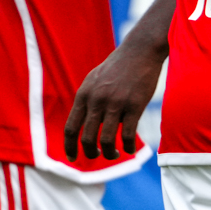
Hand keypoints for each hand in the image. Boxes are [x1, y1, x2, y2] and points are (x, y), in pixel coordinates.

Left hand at [64, 38, 165, 160]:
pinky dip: (128, 146)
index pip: (71, 128)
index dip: (70, 147)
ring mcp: (116, 103)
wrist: (140, 51)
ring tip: (115, 154)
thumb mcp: (95, 80)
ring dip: (110, 153)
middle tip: (98, 155)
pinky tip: (131, 149)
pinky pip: (128, 134)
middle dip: (91, 153)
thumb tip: (84, 122)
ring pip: (107, 140)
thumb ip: (87, 100)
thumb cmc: (118, 66)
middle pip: (87, 138)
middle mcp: (97, 101)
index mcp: (84, 95)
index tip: (72, 158)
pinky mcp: (135, 105)